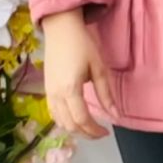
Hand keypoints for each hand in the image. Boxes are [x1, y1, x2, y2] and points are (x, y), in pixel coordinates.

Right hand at [42, 9, 114, 139]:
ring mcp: (49, 92)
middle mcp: (56, 95)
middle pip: (70, 125)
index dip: (94, 130)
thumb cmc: (82, 45)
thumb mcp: (98, 68)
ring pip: (60, 122)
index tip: (106, 132)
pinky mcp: (46, 89)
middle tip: (100, 133)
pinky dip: (65, 121)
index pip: (81, 120)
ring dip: (75, 129)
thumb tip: (115, 115)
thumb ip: (106, 94)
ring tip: (90, 127)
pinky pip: (53, 113)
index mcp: (70, 89)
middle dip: (86, 133)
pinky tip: (76, 118)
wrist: (61, 29)